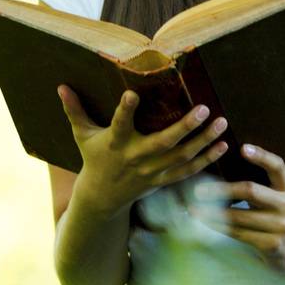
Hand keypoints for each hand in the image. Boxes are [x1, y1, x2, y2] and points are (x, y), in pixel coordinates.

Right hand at [57, 85, 227, 217]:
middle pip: (163, 144)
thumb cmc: (93, 158)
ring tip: (222, 123)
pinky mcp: (163, 181)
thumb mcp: (82, 135)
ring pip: (182, 157)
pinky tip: (223, 146)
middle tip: (204, 109)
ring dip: (204, 141)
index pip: (119, 124)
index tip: (132, 95)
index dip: (125, 110)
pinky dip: (207, 160)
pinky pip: (188, 171)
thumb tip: (61, 86)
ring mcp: (152, 172)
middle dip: (184, 127)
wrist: (101, 198)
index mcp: (115, 143)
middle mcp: (136, 158)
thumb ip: (74, 110)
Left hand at [188, 145, 284, 272]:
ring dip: (212, 213)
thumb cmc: (283, 215)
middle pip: (251, 191)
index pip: (278, 166)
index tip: (242, 148)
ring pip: (239, 217)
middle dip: (221, 190)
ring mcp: (280, 227)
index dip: (261, 156)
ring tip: (193, 208)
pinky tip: (205, 222)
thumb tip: (226, 165)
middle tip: (199, 190)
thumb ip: (265, 182)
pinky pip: (238, 234)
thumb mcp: (282, 195)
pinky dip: (219, 227)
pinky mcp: (270, 244)